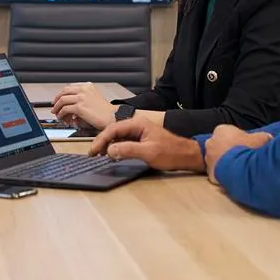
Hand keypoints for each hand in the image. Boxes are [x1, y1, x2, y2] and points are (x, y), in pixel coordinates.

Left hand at [51, 82, 115, 129]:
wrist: (113, 117)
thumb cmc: (106, 111)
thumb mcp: (95, 98)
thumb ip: (83, 98)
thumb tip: (71, 104)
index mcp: (88, 86)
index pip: (70, 87)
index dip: (61, 94)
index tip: (58, 99)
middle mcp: (84, 90)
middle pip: (64, 92)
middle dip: (56, 99)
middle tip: (54, 106)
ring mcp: (81, 98)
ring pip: (62, 100)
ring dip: (57, 108)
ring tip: (57, 114)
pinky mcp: (79, 107)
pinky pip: (65, 110)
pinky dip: (61, 114)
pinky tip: (62, 118)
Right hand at [89, 117, 203, 171]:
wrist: (186, 156)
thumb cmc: (171, 153)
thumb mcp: (148, 152)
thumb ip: (128, 149)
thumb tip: (110, 150)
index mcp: (138, 123)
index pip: (113, 128)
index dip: (101, 139)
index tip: (94, 150)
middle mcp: (137, 125)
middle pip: (113, 131)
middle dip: (102, 142)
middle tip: (93, 154)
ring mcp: (139, 132)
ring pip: (117, 136)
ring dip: (108, 145)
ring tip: (99, 155)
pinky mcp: (141, 139)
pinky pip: (124, 141)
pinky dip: (116, 147)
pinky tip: (112, 154)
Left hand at [204, 124, 272, 183]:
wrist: (240, 168)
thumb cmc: (249, 149)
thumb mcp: (262, 138)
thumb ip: (264, 136)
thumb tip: (268, 138)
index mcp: (221, 130)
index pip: (228, 133)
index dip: (238, 139)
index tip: (245, 145)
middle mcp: (211, 142)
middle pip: (220, 145)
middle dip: (229, 150)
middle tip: (241, 157)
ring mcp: (208, 158)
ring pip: (217, 160)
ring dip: (225, 163)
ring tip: (238, 168)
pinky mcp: (209, 172)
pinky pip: (216, 173)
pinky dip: (223, 175)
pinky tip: (233, 177)